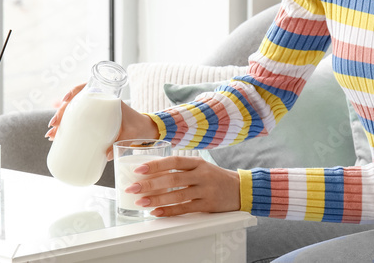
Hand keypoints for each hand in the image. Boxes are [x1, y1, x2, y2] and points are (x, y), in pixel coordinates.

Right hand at [46, 84, 159, 159]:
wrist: (144, 130)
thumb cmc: (138, 128)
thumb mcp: (130, 135)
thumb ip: (120, 143)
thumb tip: (106, 156)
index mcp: (108, 99)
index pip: (86, 88)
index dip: (73, 91)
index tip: (65, 100)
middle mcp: (99, 103)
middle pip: (75, 103)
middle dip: (61, 113)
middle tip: (53, 126)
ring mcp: (95, 113)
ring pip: (73, 113)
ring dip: (60, 122)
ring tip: (51, 134)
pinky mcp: (93, 123)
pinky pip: (77, 122)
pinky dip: (67, 128)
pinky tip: (57, 137)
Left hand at [124, 155, 240, 217]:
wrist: (240, 189)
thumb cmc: (216, 177)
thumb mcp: (202, 167)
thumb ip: (182, 168)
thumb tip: (154, 172)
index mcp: (198, 162)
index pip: (174, 161)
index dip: (156, 165)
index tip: (139, 169)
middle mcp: (201, 175)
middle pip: (172, 179)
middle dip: (150, 184)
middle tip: (133, 188)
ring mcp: (205, 190)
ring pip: (177, 195)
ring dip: (156, 199)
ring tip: (141, 202)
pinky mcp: (207, 205)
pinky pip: (185, 208)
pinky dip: (169, 211)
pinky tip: (157, 212)